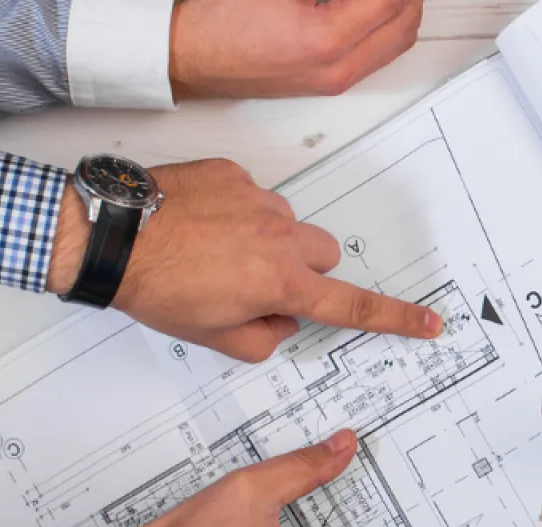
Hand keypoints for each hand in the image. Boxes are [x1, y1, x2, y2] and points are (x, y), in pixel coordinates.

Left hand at [48, 159, 442, 362]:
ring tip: (214, 253)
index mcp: (279, 283)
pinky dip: (236, 213)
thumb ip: (263, 338)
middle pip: (321, 257)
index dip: (394, 318)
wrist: (113, 234)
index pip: (351, 307)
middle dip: (303, 273)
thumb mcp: (212, 337)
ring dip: (266, 242)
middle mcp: (279, 237)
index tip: (427, 323)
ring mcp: (259, 199)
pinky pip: (253, 197)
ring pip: (286, 226)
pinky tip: (200, 226)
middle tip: (259, 285)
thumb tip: (280, 324)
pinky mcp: (234, 173)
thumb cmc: (156, 286)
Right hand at [168, 0, 421, 98]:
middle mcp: (337, 69)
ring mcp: (335, 80)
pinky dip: (382, 22)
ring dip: (396, 5)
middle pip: (406, 20)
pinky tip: (359, 5)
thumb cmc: (217, 20)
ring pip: (398, 39)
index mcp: (326, 41)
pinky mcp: (328, 82)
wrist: (187, 55)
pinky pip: (378, 53)